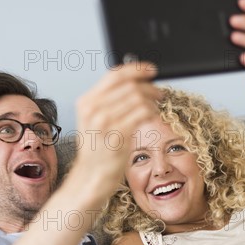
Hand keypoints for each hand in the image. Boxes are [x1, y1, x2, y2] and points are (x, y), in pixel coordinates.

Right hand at [74, 63, 160, 184]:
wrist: (92, 175)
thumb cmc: (96, 150)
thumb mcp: (93, 120)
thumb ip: (106, 101)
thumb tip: (132, 84)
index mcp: (86, 102)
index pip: (114, 75)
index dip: (136, 69)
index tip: (149, 70)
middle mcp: (93, 109)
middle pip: (129, 85)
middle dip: (149, 87)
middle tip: (158, 93)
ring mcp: (105, 121)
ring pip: (138, 98)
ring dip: (152, 101)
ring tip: (154, 108)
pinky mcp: (119, 133)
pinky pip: (143, 113)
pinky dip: (151, 112)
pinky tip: (152, 116)